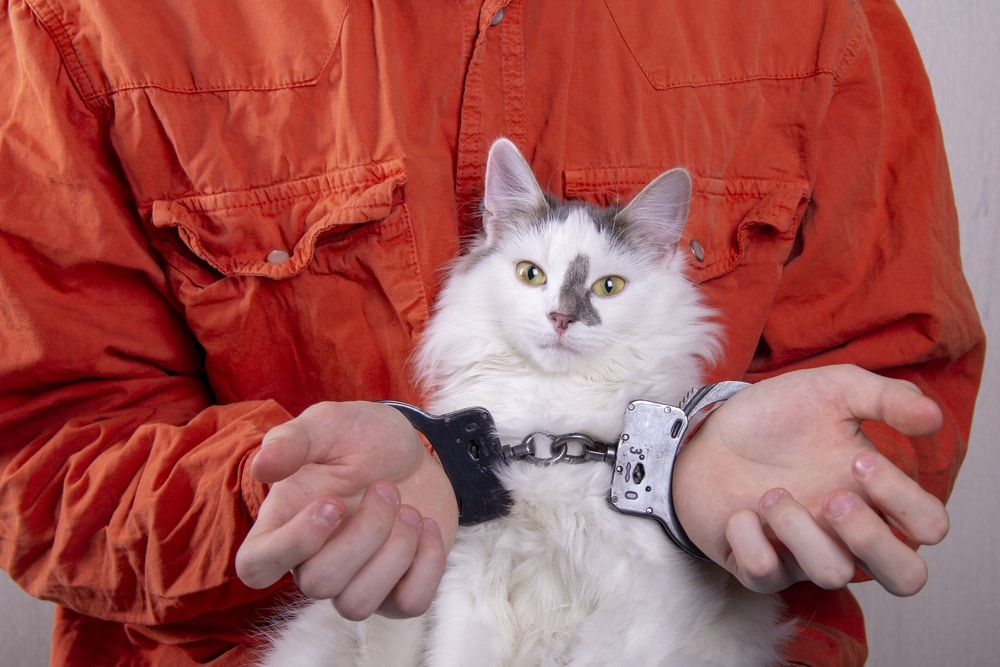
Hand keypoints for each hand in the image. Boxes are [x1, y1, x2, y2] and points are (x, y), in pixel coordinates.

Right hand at [235, 401, 458, 619]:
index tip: (333, 504)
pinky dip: (427, 564)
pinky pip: (409, 604)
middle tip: (387, 489)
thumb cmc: (362, 439)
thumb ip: (292, 440)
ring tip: (410, 512)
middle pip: (319, 584)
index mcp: (284, 523)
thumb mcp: (328, 424)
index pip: (256, 567)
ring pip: (358, 604)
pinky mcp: (396, 589)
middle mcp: (312, 561)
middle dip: (365, 534)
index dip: (291, 546)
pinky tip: (428, 527)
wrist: (415, 451)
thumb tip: (262, 467)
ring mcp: (355, 581)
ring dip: (395, 552)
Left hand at [673, 365, 947, 595]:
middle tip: (832, 499)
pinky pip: (765, 574)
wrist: (707, 428)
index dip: (906, 502)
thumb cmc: (778, 416)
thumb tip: (933, 417)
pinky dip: (750, 539)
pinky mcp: (757, 567)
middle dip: (872, 539)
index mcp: (873, 495)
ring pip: (832, 575)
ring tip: (771, 494)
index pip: (928, 527)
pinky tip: (741, 512)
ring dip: (799, 529)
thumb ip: (886, 398)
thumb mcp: (833, 390)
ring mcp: (802, 554)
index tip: (858, 461)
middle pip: (905, 578)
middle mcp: (845, 533)